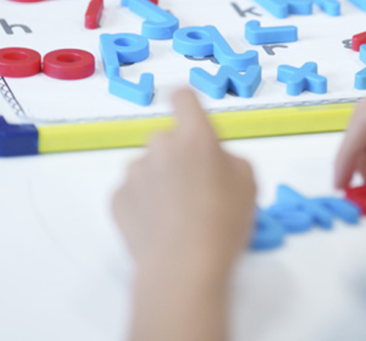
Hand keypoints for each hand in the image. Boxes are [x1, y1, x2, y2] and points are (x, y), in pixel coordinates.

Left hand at [112, 89, 255, 276]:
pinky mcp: (116, 198)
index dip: (186, 104)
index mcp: (195, 136)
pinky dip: (144, 204)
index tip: (190, 116)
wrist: (182, 268)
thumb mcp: (248, 183)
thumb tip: (213, 160)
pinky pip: (133, 193)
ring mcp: (133, 172)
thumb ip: (228, 158)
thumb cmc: (224, 223)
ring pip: (148, 167)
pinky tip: (160, 227)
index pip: (183, 98)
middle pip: (168, 139)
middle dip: (178, 157)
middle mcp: (160, 146)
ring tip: (177, 215)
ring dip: (160, 181)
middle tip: (195, 189)